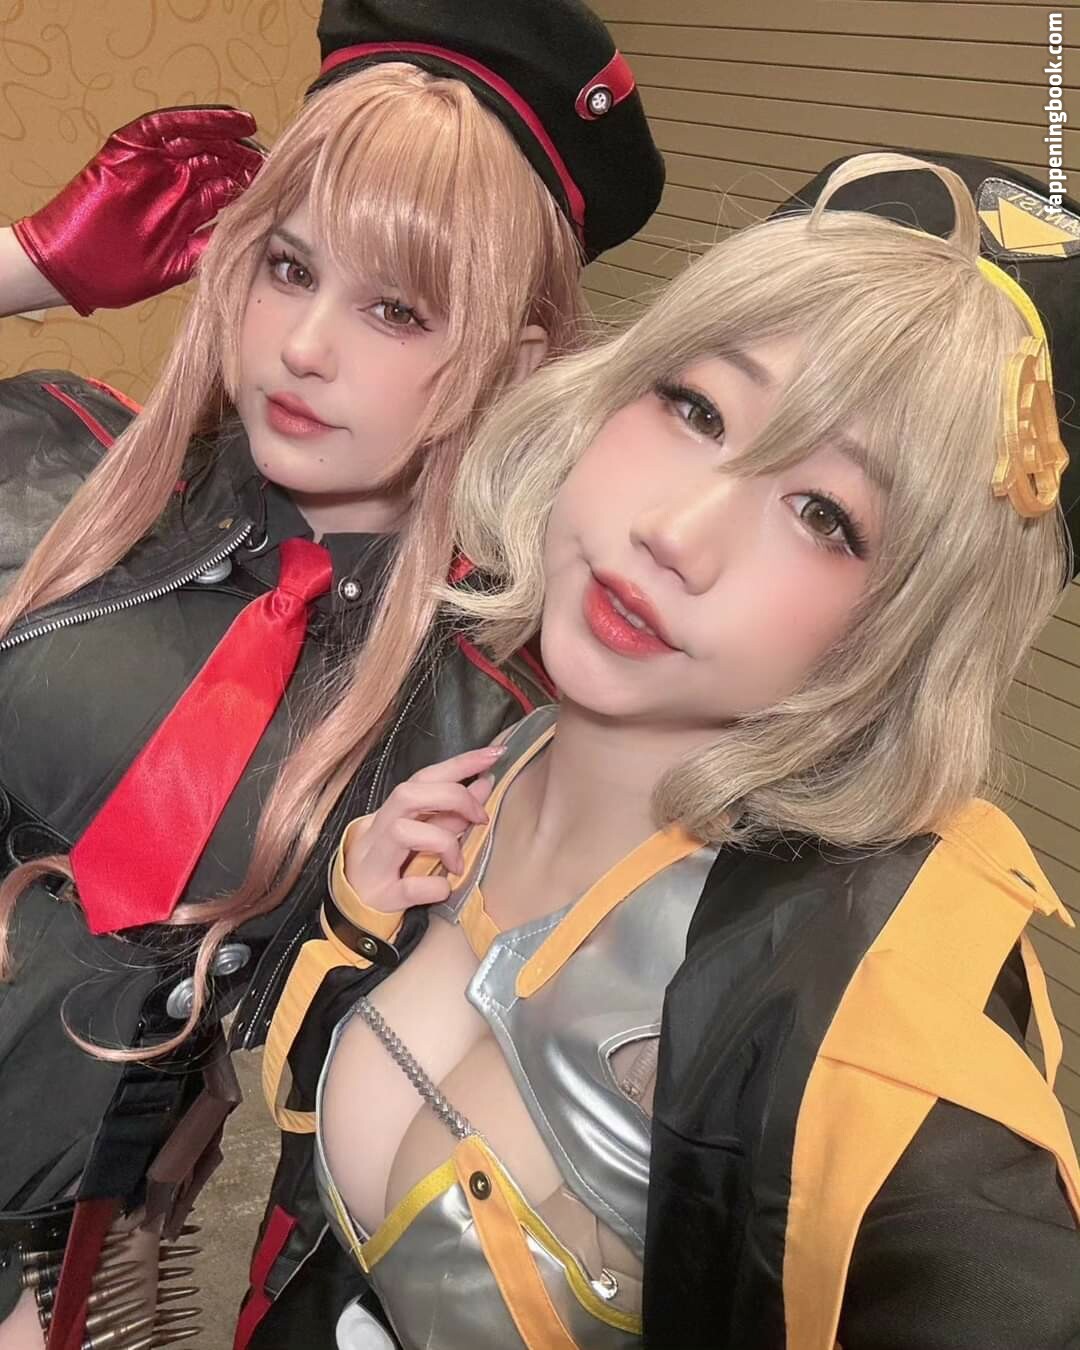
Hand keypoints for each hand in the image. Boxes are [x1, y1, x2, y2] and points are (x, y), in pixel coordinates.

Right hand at [11, 105, 264, 314]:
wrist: (74, 267)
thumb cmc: (120, 273)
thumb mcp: (179, 265)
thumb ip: (210, 251)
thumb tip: (252, 247)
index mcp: (186, 213)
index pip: (227, 192)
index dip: (254, 189)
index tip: (284, 189)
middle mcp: (173, 186)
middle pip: (218, 165)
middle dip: (247, 162)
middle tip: (279, 162)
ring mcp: (153, 166)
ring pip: (201, 143)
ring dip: (232, 139)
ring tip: (262, 137)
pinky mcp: (131, 147)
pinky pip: (169, 126)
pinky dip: (203, 120)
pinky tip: (236, 121)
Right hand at [344, 746, 505, 913]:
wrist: (355, 911)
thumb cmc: (394, 868)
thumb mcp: (424, 836)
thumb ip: (450, 812)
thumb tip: (483, 783)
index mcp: (392, 813)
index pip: (424, 777)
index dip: (460, 763)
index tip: (495, 753)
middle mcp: (378, 831)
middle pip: (407, 793)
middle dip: (452, 797)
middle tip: (481, 818)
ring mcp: (375, 862)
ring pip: (402, 832)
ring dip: (442, 841)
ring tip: (458, 863)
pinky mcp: (380, 895)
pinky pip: (407, 887)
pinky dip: (431, 886)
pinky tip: (443, 889)